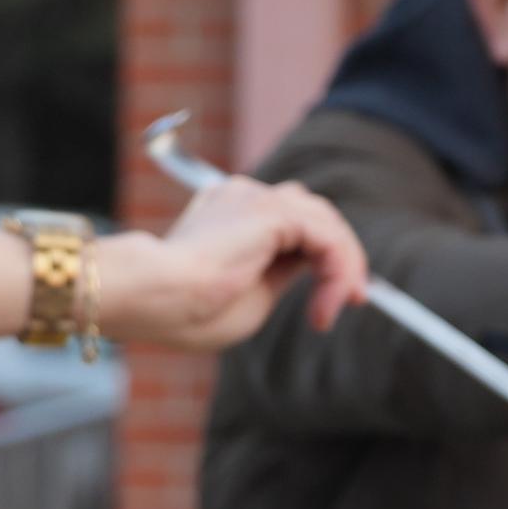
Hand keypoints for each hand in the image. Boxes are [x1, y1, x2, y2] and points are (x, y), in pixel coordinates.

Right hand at [93, 173, 367, 349]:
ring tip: (338, 306)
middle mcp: (243, 197)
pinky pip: (327, 236)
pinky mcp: (272, 212)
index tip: (333, 304)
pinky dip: (338, 268)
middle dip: (341, 259)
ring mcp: (257, 198)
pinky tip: (330, 301)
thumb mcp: (249, 298)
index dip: (323, 259)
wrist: (154, 297)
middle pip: (315, 216)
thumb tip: (309, 271)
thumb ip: (279, 277)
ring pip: (326, 223)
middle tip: (353, 300)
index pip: (292, 225)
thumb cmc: (186, 311)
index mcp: (229, 215)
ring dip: (342, 266)